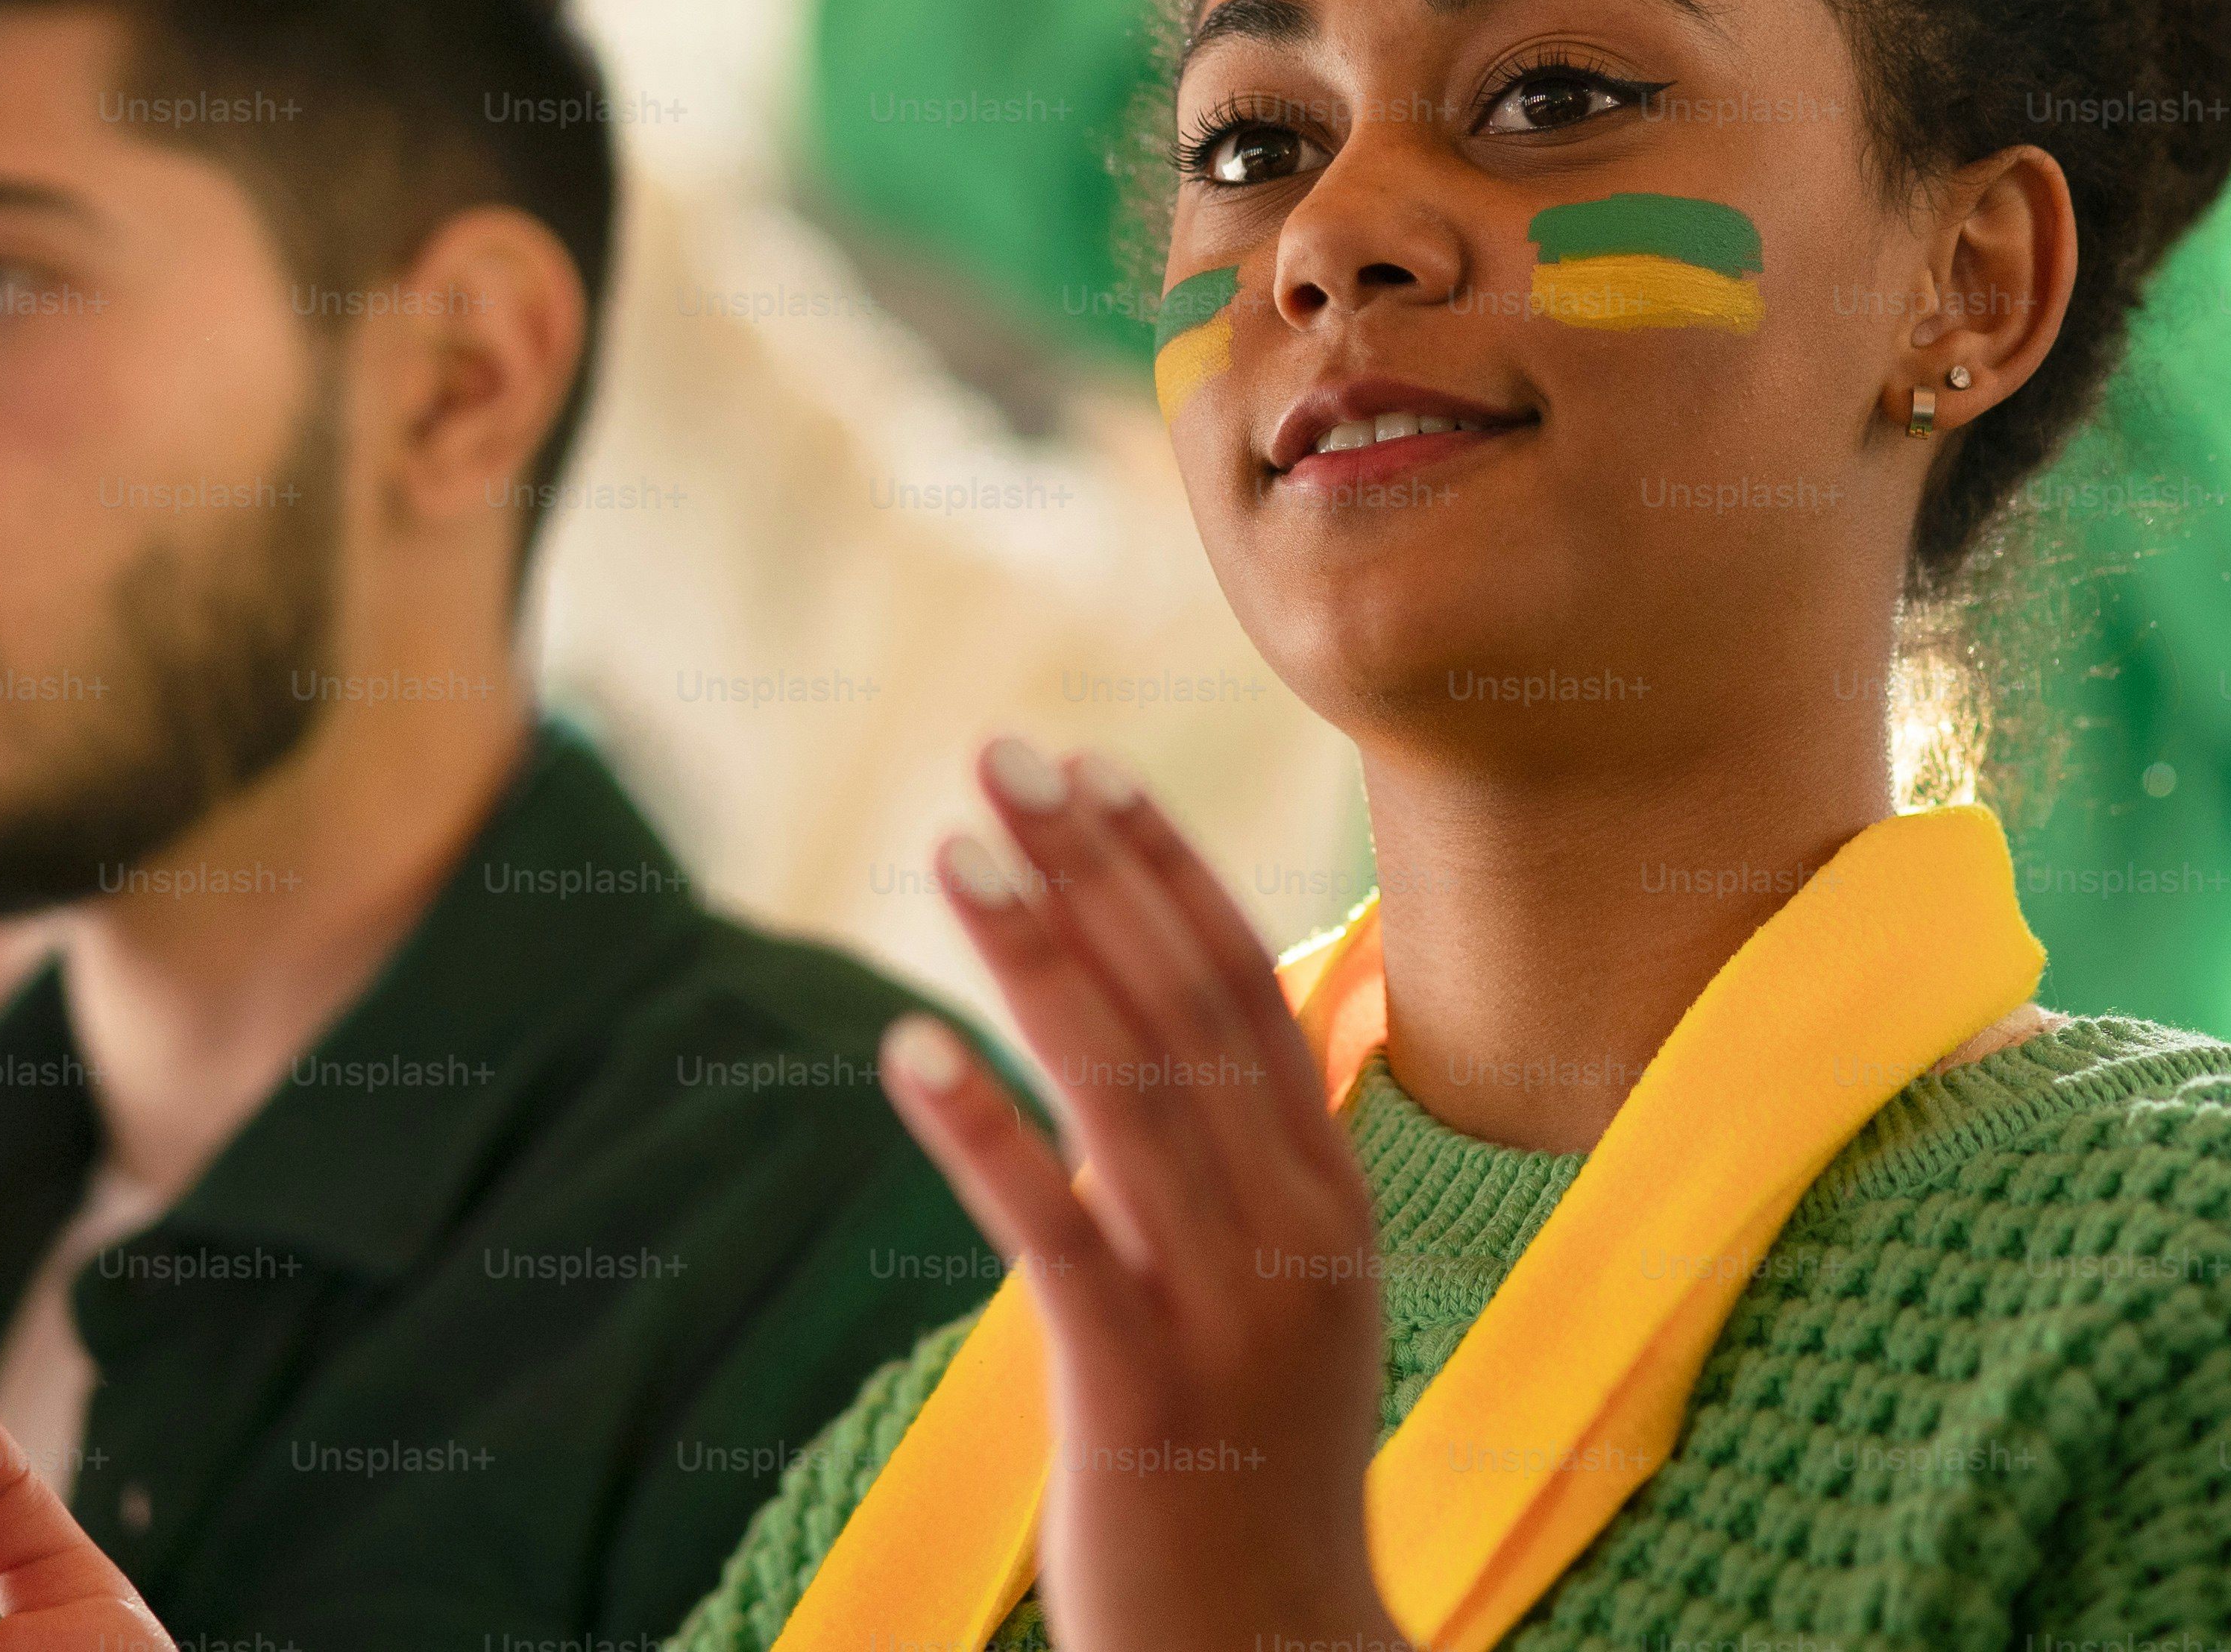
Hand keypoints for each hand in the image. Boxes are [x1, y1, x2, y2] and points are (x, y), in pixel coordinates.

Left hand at [874, 740, 1404, 1651]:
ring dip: (1038, 960)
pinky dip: (980, 1132)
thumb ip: (1241, 1167)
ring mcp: (1225, 1308)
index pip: (1242, 986)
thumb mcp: (1277, 1294)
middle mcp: (1292, 1228)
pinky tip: (904, 1047)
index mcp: (1326, 1192)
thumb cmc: (1253, 1474)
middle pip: (1185, 1007)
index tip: (1086, 766)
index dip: (1164, 866)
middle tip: (1002, 755)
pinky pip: (1054, 1234)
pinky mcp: (1141, 1390)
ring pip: (1127, 1095)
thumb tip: (1184, 1040)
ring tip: (954, 852)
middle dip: (1092, 870)